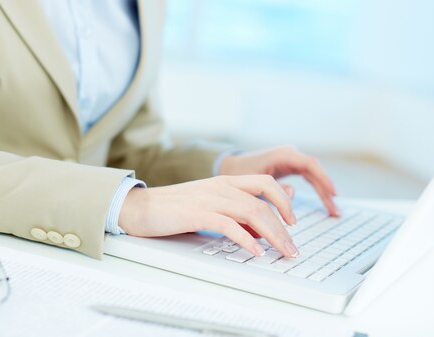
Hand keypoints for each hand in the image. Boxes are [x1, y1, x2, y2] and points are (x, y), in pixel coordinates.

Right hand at [119, 175, 300, 257]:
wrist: (141, 207)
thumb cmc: (176, 209)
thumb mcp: (212, 204)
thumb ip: (240, 205)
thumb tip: (270, 213)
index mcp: (226, 181)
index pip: (266, 183)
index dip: (285, 201)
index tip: (293, 222)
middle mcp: (221, 186)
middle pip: (263, 202)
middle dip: (284, 227)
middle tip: (292, 248)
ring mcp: (209, 198)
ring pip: (252, 212)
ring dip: (272, 234)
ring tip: (282, 252)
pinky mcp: (197, 213)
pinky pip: (228, 225)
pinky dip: (246, 239)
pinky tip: (255, 251)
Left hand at [218, 146, 338, 215]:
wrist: (231, 165)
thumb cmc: (240, 172)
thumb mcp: (253, 182)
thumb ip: (270, 189)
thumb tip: (292, 193)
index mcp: (283, 155)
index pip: (309, 164)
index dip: (323, 179)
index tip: (333, 193)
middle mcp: (290, 155)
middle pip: (315, 171)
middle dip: (326, 191)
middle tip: (335, 211)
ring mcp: (291, 160)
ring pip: (314, 176)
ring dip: (324, 193)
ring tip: (334, 212)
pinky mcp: (291, 168)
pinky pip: (309, 179)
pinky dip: (317, 191)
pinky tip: (325, 203)